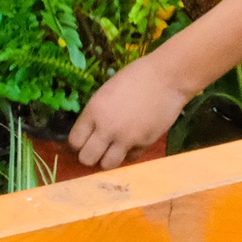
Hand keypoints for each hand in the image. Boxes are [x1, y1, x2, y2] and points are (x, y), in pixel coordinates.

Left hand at [69, 55, 190, 168]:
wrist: (167, 78)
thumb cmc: (136, 76)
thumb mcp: (107, 91)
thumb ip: (98, 112)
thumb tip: (91, 129)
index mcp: (94, 110)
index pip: (75, 141)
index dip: (77, 144)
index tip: (83, 142)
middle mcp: (106, 128)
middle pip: (87, 158)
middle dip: (90, 156)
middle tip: (96, 149)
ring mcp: (125, 139)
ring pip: (107, 165)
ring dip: (108, 159)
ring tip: (113, 150)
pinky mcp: (143, 145)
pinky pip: (130, 158)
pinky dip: (129, 154)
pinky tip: (132, 143)